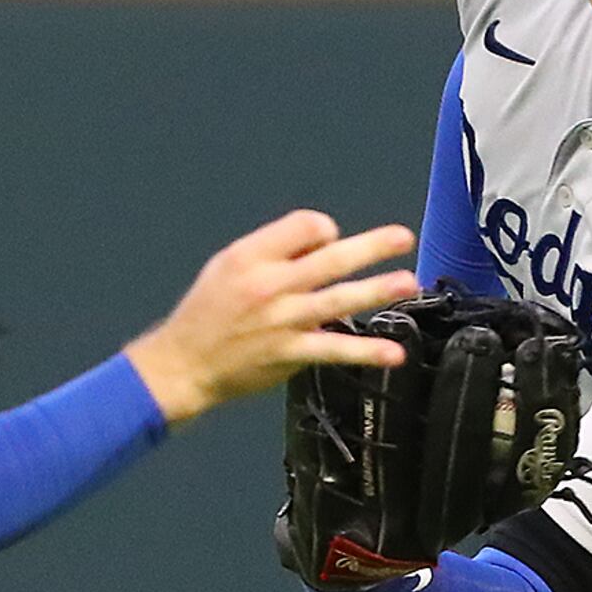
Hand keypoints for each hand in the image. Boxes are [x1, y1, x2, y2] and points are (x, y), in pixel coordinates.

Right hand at [123, 212, 418, 423]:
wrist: (183, 364)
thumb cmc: (208, 312)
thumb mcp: (229, 265)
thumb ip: (274, 250)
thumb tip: (324, 241)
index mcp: (252, 256)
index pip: (304, 227)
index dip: (325, 231)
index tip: (330, 242)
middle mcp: (269, 284)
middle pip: (328, 258)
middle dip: (370, 246)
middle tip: (403, 237)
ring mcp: (282, 321)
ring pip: (337, 300)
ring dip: (376, 290)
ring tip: (408, 281)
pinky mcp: (290, 354)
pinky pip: (335, 350)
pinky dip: (366, 352)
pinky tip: (394, 353)